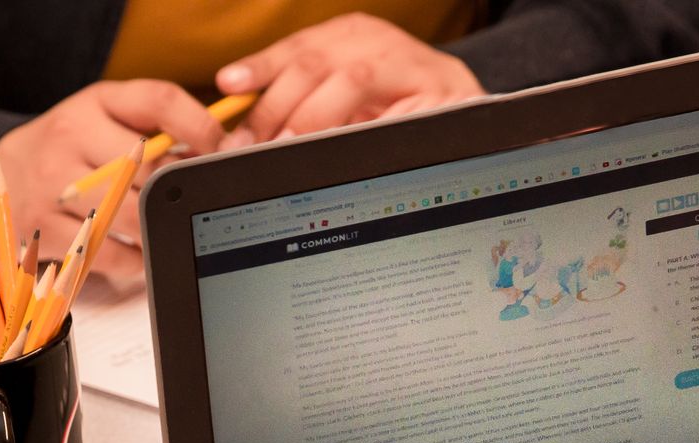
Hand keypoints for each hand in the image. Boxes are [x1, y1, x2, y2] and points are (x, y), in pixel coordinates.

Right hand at [0, 80, 225, 291]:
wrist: (2, 175)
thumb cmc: (69, 147)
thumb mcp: (105, 114)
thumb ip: (157, 121)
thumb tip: (215, 149)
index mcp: (94, 104)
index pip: (159, 101)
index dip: (200, 126)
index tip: (219, 150)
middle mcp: (69, 137)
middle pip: (149, 167)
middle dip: (176, 189)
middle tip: (187, 202)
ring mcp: (53, 186)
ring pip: (131, 213)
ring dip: (156, 227)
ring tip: (162, 229)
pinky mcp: (44, 228)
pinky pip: (107, 251)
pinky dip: (132, 259)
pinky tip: (136, 253)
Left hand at [215, 14, 485, 145]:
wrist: (470, 115)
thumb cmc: (393, 113)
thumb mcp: (342, 101)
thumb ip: (301, 106)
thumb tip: (247, 134)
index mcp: (352, 36)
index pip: (298, 47)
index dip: (261, 66)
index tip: (229, 85)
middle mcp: (380, 42)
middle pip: (315, 63)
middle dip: (277, 107)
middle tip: (251, 145)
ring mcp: (413, 63)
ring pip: (350, 80)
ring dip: (312, 118)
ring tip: (287, 149)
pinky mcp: (442, 92)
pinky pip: (392, 112)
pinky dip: (360, 131)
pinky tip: (337, 151)